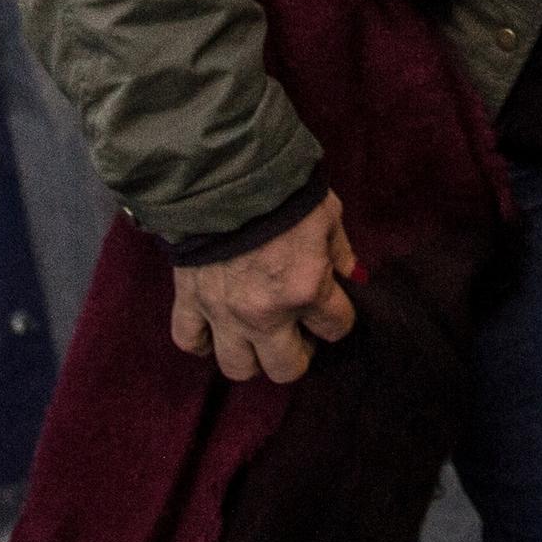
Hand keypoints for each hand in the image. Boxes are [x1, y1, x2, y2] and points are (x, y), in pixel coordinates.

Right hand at [170, 191, 358, 382]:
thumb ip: (340, 250)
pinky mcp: (190, 299)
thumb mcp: (326, 214)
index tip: (332, 305)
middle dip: (297, 353)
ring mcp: (225, 312)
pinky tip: (215, 328)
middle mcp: (266, 313)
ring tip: (257, 334)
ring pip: (238, 368)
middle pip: (286, 369)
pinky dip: (202, 340)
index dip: (338, 317)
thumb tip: (352, 275)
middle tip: (296, 329)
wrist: (223, 172)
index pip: (337, 328)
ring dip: (251, 356)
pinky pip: (190, 341)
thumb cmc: (283, 191)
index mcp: (307, 289)